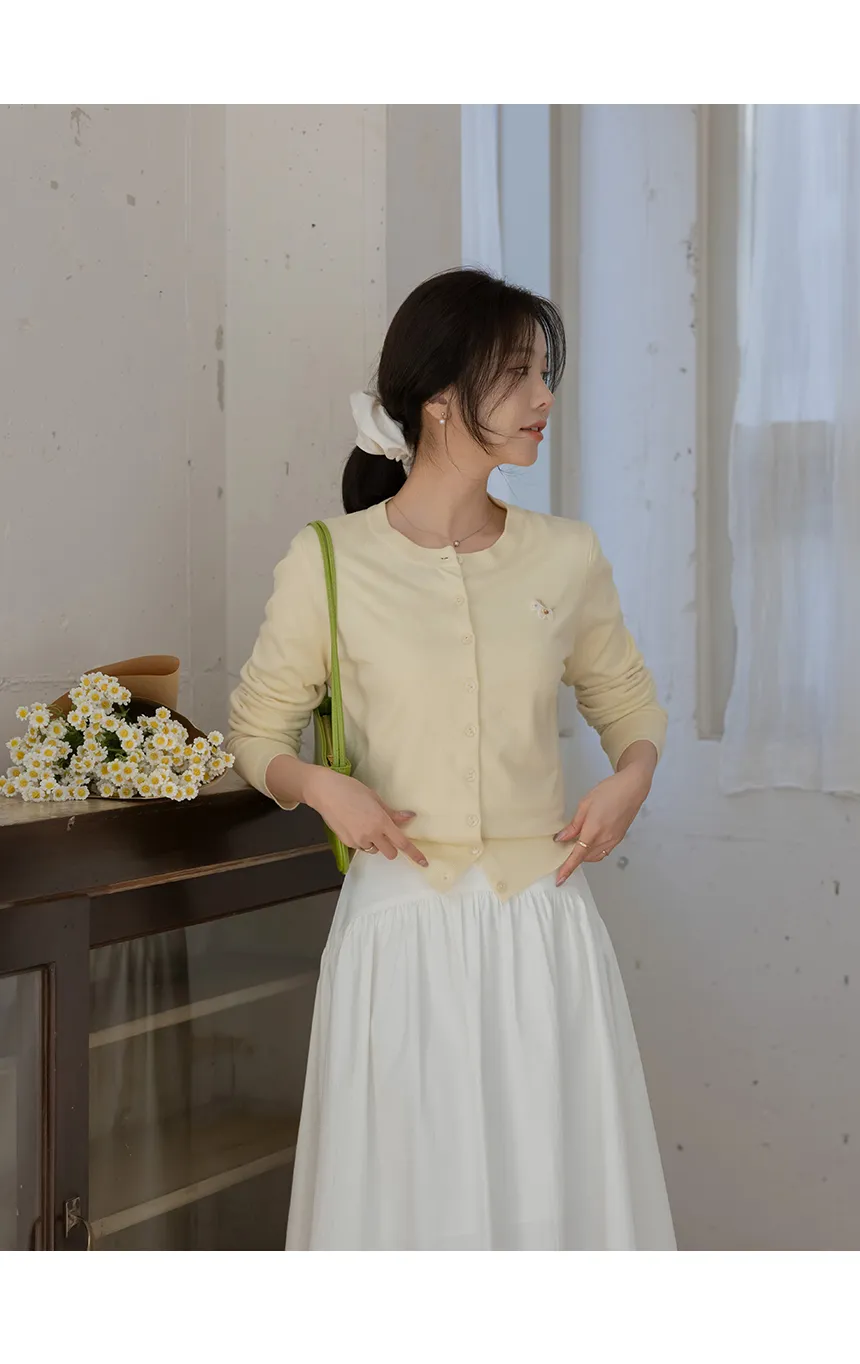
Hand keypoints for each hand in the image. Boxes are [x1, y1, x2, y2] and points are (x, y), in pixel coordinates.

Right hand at [303, 767, 427, 866]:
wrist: (325, 792)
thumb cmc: (351, 789)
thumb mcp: (375, 798)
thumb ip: (391, 813)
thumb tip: (409, 817)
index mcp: (381, 822)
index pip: (402, 843)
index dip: (414, 854)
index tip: (424, 863)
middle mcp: (371, 834)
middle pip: (390, 853)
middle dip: (391, 847)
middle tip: (386, 833)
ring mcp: (358, 840)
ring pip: (374, 850)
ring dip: (376, 843)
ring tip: (366, 825)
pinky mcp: (347, 843)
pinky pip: (361, 847)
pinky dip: (363, 840)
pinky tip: (355, 825)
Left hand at [553, 756, 652, 886]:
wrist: (632, 788)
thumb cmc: (609, 792)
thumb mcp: (585, 804)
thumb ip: (573, 825)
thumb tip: (562, 838)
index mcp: (593, 831)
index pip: (578, 855)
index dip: (568, 868)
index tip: (560, 879)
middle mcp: (605, 839)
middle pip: (585, 858)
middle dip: (574, 858)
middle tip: (564, 849)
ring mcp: (613, 840)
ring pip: (595, 856)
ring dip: (584, 855)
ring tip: (576, 844)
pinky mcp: (619, 838)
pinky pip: (603, 852)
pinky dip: (594, 851)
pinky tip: (589, 841)